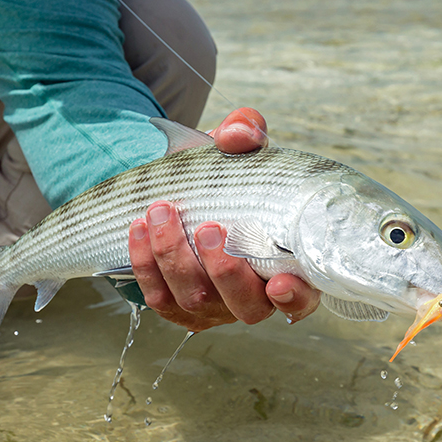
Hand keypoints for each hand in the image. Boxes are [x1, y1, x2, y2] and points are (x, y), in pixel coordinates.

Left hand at [127, 108, 320, 332]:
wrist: (187, 187)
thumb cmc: (229, 177)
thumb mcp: (242, 150)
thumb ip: (247, 134)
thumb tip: (238, 133)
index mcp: (286, 268)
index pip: (301, 299)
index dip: (293, 297)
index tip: (280, 283)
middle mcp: (253, 296)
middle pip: (244, 306)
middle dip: (223, 270)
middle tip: (207, 228)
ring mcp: (214, 307)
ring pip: (195, 301)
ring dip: (175, 257)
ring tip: (163, 212)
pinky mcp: (176, 307)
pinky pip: (158, 298)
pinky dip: (146, 264)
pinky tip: (140, 228)